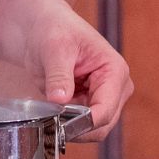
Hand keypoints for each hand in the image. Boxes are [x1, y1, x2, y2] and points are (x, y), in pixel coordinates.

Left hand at [22, 4, 132, 140]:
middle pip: (103, 124)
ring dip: (70, 126)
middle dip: (78, 126)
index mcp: (115, 70)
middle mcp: (115, 88)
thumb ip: (59, 76)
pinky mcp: (89, 105)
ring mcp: (103, 98)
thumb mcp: (55, 49)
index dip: (86, 122)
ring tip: (50, 110)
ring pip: (92, 130)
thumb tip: (59, 99)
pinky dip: (65, 123)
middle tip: (51, 119)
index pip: (106, 108)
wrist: (43, 28)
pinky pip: (80, 126)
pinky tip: (52, 110)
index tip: (62, 125)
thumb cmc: (55, 29)